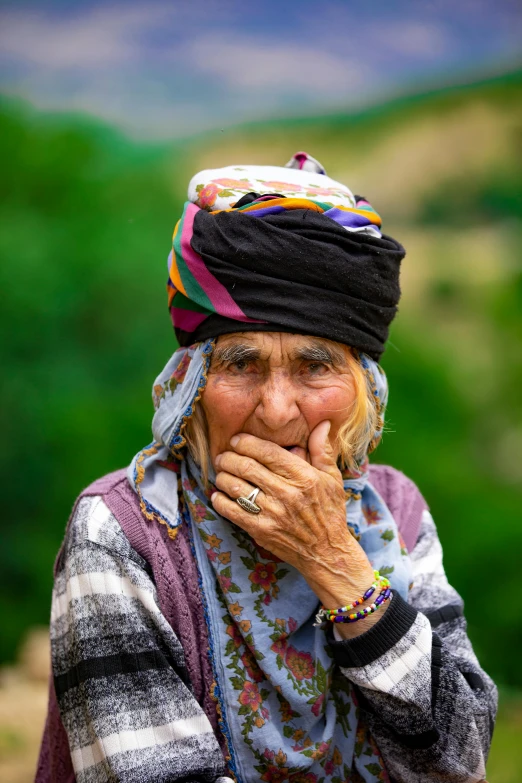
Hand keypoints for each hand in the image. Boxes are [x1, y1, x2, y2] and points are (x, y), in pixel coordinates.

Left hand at [211, 420, 375, 616]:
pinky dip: (220, 500)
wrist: (327, 552)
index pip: (267, 452)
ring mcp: (272, 513)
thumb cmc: (329, 512)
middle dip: (229, 457)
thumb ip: (322, 449)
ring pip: (236, 486)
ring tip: (220, 472)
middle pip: (247, 466)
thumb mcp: (332, 478)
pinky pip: (231, 511)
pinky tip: (218, 494)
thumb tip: (322, 423)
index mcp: (304, 477)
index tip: (236, 440)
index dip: (246, 442)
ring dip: (222, 476)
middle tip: (223, 456)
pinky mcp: (260, 531)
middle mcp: (287, 494)